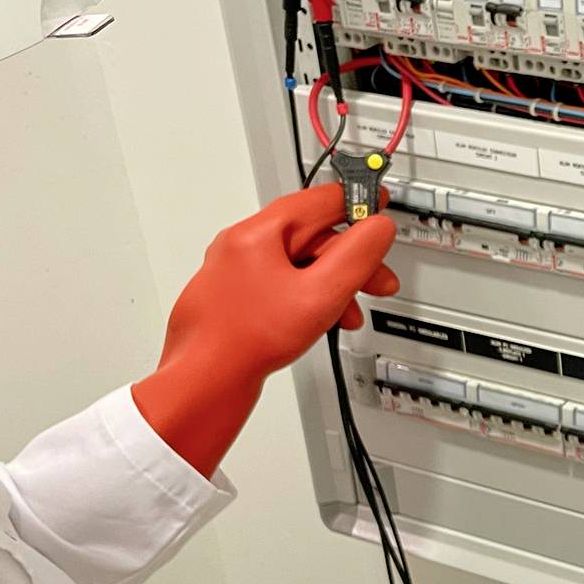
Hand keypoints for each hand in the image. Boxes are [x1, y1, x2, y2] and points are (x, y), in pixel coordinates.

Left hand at [132, 185, 398, 475]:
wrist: (204, 382)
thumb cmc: (245, 341)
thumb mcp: (319, 294)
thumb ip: (356, 256)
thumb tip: (378, 227)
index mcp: (258, 233)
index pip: (319, 201)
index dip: (357, 202)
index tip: (379, 204)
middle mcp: (241, 246)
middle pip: (311, 236)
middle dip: (349, 260)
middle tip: (377, 280)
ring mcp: (235, 272)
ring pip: (297, 264)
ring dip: (331, 284)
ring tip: (347, 313)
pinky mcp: (234, 296)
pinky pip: (280, 284)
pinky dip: (306, 297)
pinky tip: (318, 321)